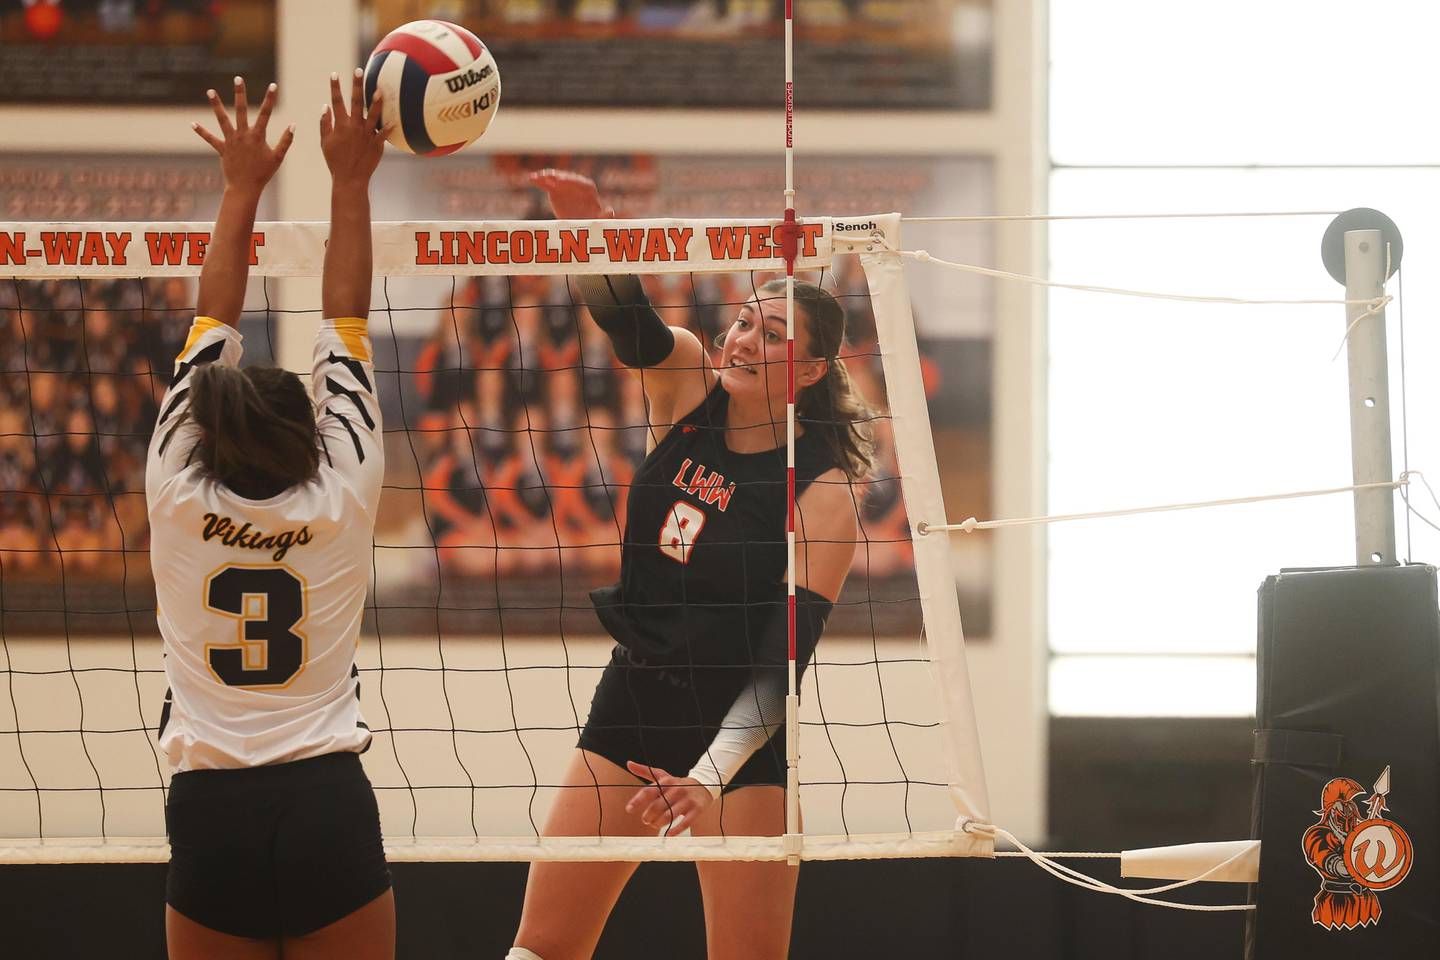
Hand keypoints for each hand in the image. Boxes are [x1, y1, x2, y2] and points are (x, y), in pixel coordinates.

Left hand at [193, 77, 293, 196]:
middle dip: (240, 93)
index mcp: (257, 137)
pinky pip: (210, 138)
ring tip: (210, 91)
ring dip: (216, 105)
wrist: (245, 188)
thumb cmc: (263, 173)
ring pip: (222, 119)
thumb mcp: (278, 157)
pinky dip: (201, 132)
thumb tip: (293, 125)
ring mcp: (231, 141)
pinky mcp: (222, 149)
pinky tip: (192, 124)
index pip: (265, 114)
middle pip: (241, 110)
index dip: (270, 99)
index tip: (273, 86)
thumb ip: (286, 140)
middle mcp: (243, 135)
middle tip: (238, 78)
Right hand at [321, 69, 385, 186]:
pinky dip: (389, 127)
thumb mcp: (325, 142)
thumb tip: (325, 106)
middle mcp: (354, 127)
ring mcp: (366, 135)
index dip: (334, 87)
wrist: (350, 178)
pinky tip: (396, 119)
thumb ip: (325, 123)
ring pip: (373, 114)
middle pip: (356, 102)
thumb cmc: (335, 161)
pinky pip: (384, 133)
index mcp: (340, 125)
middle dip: (357, 85)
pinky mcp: (376, 144)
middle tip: (359, 71)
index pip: (336, 101)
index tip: (334, 74)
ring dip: (376, 101)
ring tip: (380, 89)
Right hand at [528, 168, 614, 218]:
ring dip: (545, 176)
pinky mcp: (555, 190)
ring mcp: (565, 186)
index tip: (561, 181)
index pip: (581, 183)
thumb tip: (609, 210)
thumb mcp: (598, 221)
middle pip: (567, 179)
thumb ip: (604, 216)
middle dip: (557, 177)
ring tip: (536, 177)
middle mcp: (576, 185)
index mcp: (589, 190)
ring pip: (555, 179)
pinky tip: (530, 178)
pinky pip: (547, 184)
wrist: (579, 226)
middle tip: (548, 177)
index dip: (571, 181)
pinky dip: (539, 181)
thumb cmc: (591, 223)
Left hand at [625, 760, 712, 835]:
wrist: (703, 786)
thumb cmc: (677, 784)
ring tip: (654, 825)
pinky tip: (669, 834)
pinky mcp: (697, 809)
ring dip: (658, 823)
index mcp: (667, 781)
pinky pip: (685, 823)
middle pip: (657, 806)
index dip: (637, 800)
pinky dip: (675, 830)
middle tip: (646, 820)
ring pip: (669, 816)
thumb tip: (629, 763)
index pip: (649, 791)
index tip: (628, 809)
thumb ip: (645, 771)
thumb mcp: (663, 776)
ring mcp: (687, 800)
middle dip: (648, 816)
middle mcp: (677, 789)